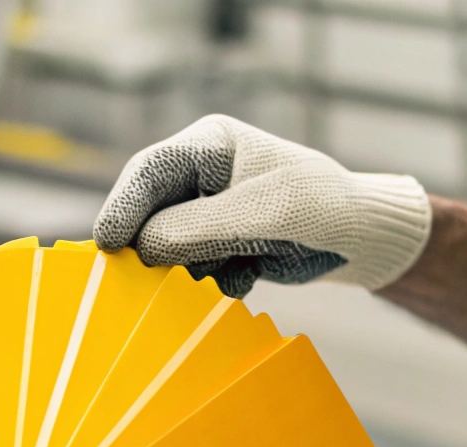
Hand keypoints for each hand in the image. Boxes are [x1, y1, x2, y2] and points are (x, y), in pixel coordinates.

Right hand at [92, 114, 431, 297]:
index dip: (123, 207)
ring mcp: (209, 213)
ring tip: (228, 270)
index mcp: (210, 145)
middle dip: (154, 247)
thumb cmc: (321, 208)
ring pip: (169, 248)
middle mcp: (202, 176)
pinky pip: (194, 270)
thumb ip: (200, 228)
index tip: (105, 244)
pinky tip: (247, 275)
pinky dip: (214, 281)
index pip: (150, 172)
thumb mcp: (264, 214)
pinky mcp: (220, 245)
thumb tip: (143, 248)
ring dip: (190, 270)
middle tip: (142, 281)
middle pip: (151, 213)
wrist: (362, 238)